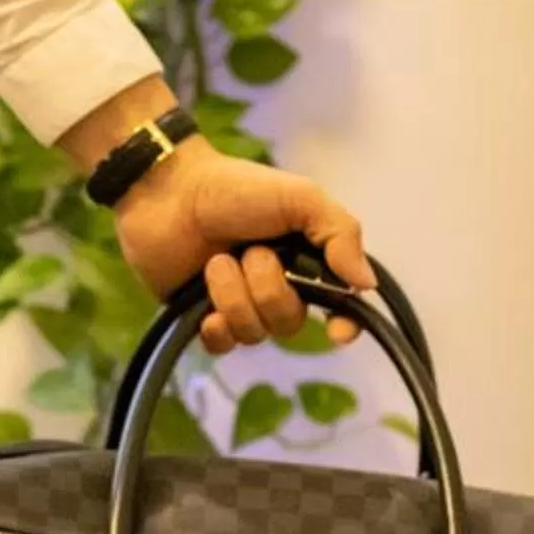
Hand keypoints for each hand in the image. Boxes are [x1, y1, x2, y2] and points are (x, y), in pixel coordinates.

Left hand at [112, 143, 373, 351]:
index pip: (337, 305)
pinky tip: (205, 310)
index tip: (338, 330)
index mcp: (306, 260)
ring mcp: (238, 304)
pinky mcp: (201, 317)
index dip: (344, 323)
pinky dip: (217, 329)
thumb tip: (366, 284)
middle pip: (290, 323)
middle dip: (270, 290)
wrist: (168, 191)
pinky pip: (222, 346)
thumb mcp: (300, 198)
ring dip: (235, 297)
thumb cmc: (235, 188)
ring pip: (254, 333)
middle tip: (248, 253)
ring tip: (216, 262)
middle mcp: (276, 286)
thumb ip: (339, 234)